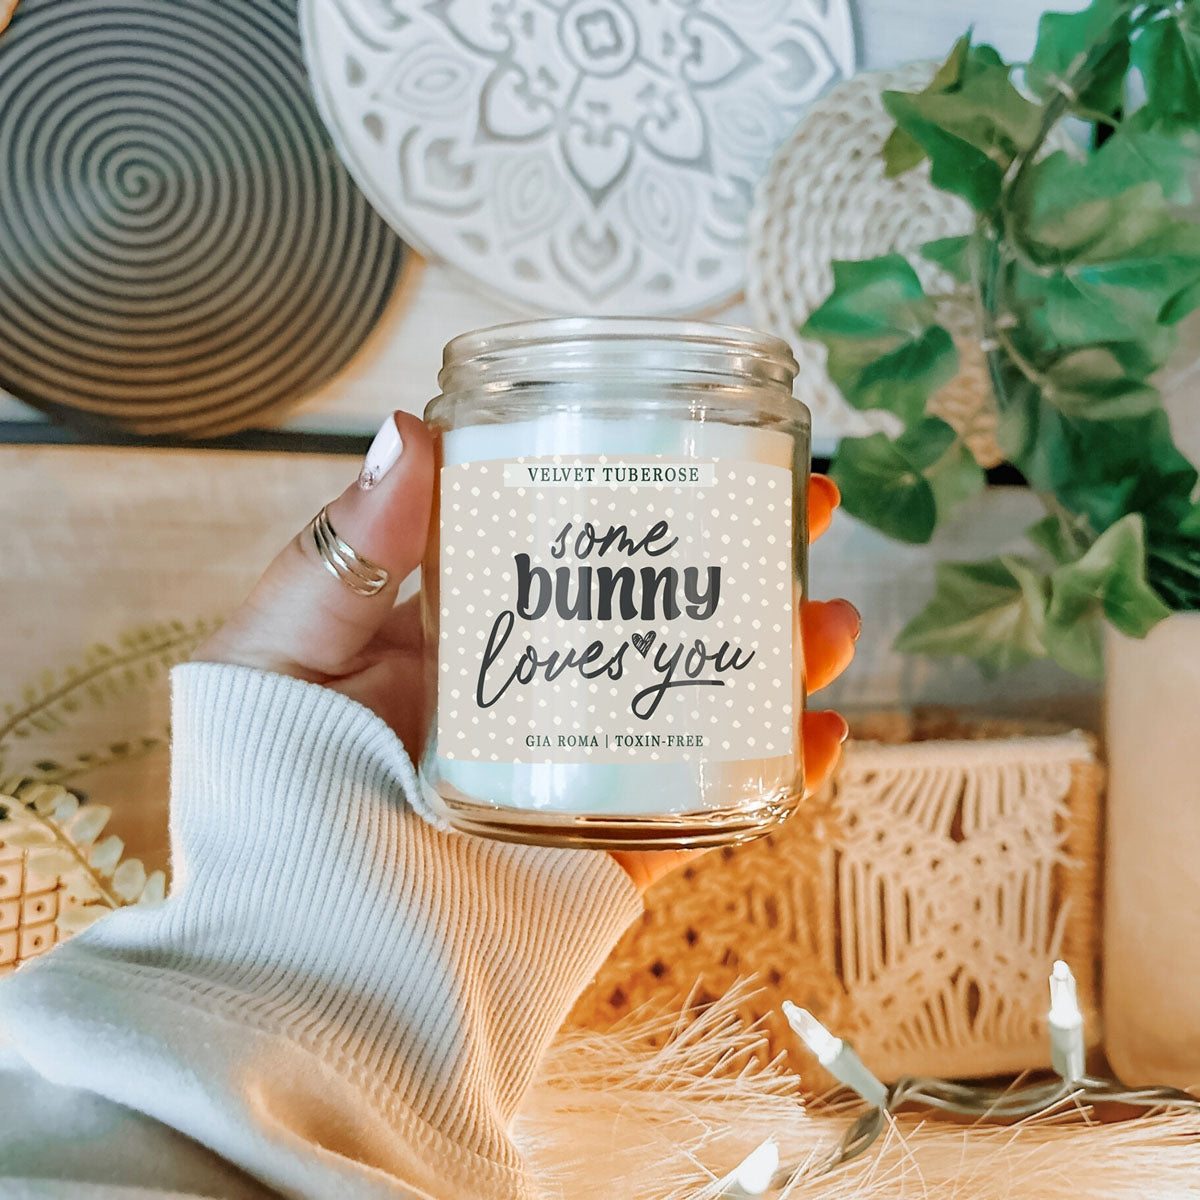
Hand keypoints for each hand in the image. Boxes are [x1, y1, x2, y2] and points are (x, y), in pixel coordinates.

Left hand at [197, 413, 858, 891]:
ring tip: (827, 627)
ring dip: (773, 665)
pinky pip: (699, 815)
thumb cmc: (265, 778)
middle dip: (738, 569)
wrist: (292, 947)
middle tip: (807, 517)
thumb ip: (352, 549)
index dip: (644, 497)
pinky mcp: (603, 856)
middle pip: (656, 620)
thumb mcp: (292, 640)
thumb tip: (407, 429)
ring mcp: (578, 774)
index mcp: (471, 631)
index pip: (573, 547)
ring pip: (694, 706)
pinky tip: (818, 743)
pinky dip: (767, 782)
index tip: (706, 451)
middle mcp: (537, 694)